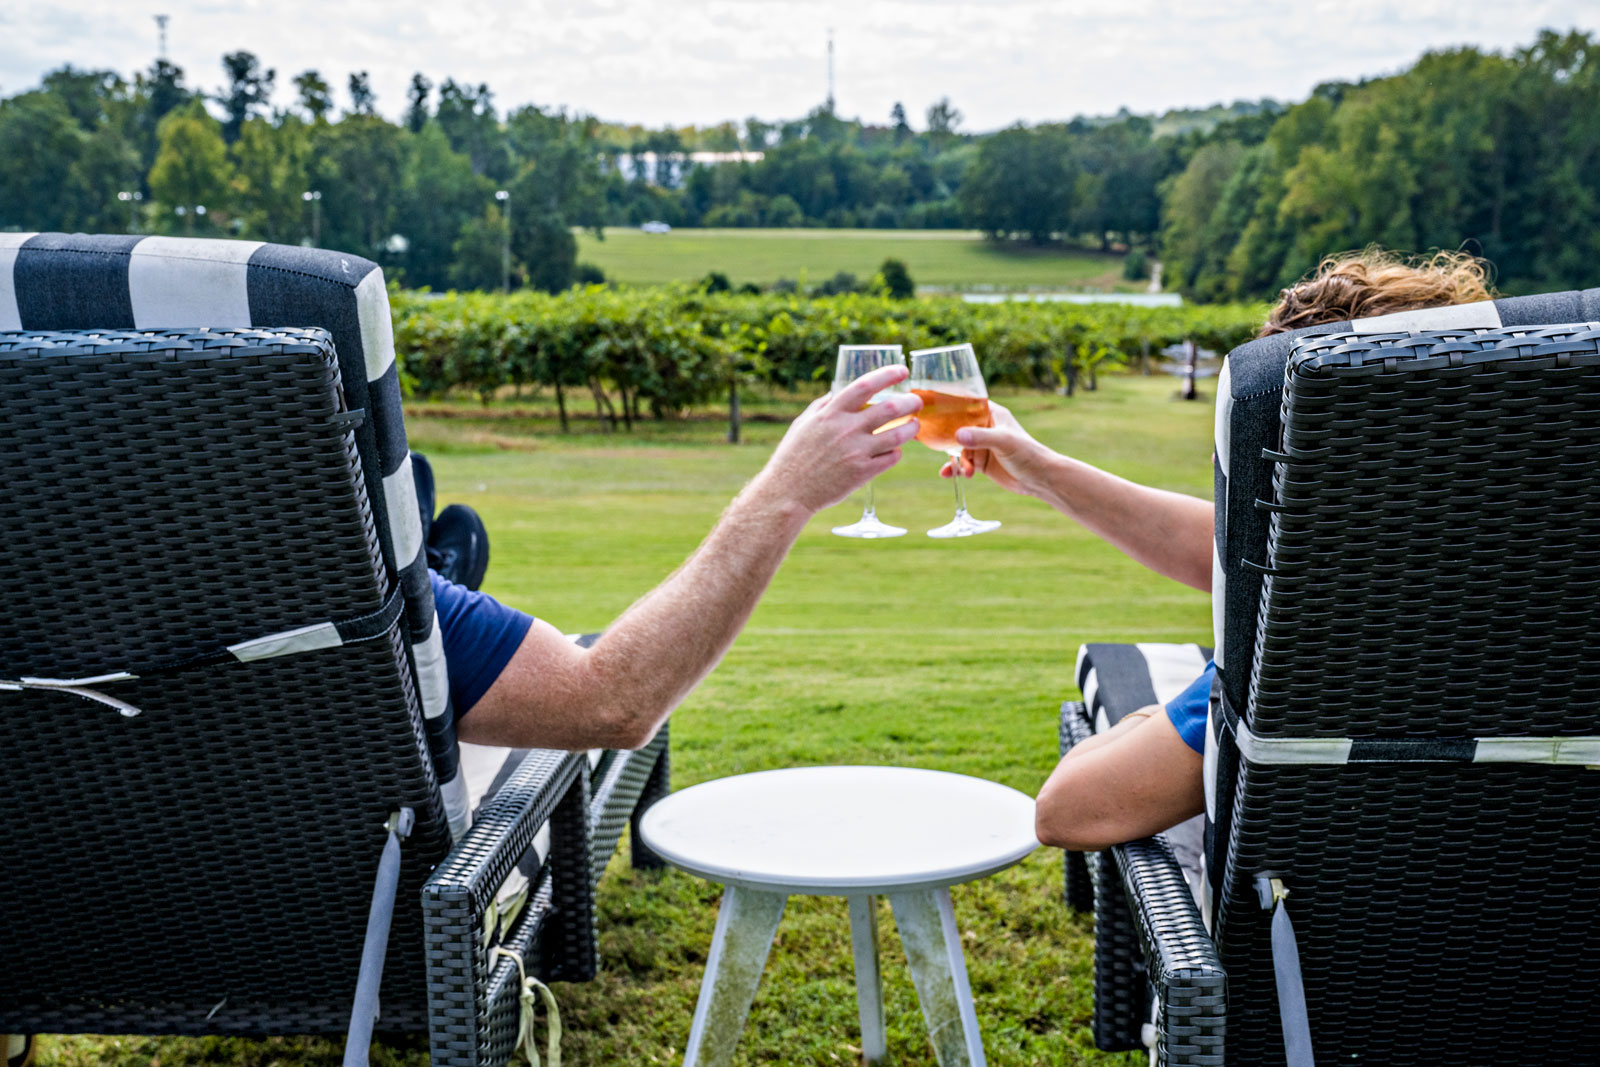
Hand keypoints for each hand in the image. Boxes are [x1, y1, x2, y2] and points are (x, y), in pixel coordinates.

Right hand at [755, 365, 921, 513]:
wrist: (788, 492)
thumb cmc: (793, 456)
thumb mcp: (803, 423)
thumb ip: (823, 406)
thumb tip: (838, 391)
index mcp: (831, 413)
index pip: (865, 385)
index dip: (887, 375)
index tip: (902, 371)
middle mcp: (845, 430)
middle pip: (890, 408)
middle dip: (910, 402)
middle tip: (917, 401)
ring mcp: (856, 452)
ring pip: (898, 435)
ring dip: (912, 428)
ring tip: (914, 425)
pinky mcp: (862, 474)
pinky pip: (891, 458)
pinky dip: (897, 452)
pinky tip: (895, 450)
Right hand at [938, 399, 1050, 497]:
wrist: (1040, 479)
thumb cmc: (1028, 453)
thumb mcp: (1003, 442)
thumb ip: (980, 437)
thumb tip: (957, 435)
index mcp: (992, 414)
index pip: (967, 403)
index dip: (950, 404)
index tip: (932, 406)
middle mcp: (985, 428)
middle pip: (958, 427)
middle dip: (946, 435)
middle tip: (929, 440)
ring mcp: (982, 446)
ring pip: (958, 448)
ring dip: (957, 460)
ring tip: (966, 471)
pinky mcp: (981, 463)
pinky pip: (962, 463)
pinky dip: (955, 469)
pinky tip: (948, 474)